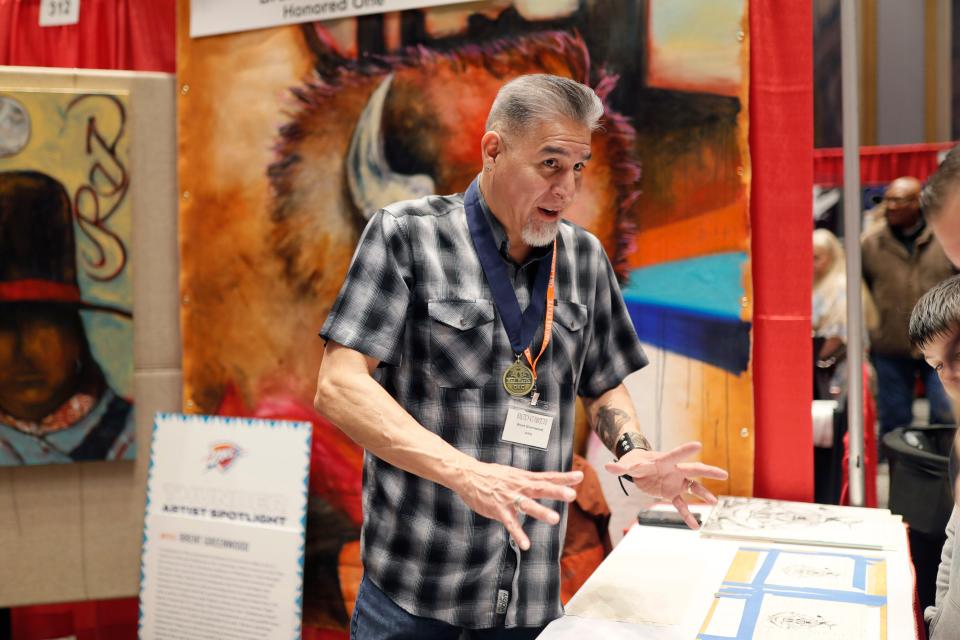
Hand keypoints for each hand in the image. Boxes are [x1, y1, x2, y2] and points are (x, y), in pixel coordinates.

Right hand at [454, 461, 582, 550]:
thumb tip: (542, 481)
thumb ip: (528, 479)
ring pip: (527, 505)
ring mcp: (509, 498)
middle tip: (572, 495)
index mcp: (524, 478)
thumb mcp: (512, 473)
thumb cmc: (490, 475)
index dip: (563, 477)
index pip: (547, 477)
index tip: (580, 476)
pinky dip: (518, 534)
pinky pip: (510, 524)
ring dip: (541, 512)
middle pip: (541, 488)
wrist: (468, 476)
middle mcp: (519, 486)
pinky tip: (526, 545)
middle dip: (556, 492)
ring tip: (555, 519)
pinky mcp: (499, 510)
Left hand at [604, 441, 727, 529]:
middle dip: (708, 472)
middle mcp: (675, 470)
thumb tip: (608, 467)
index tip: (698, 445)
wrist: (637, 468)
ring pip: (693, 488)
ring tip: (714, 503)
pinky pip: (681, 505)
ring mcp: (675, 482)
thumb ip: (620, 467)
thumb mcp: (627, 465)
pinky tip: (695, 526)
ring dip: (703, 495)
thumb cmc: (634, 462)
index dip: (685, 451)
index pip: (676, 455)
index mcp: (664, 461)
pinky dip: (687, 515)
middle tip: (724, 474)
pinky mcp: (671, 493)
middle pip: (694, 470)